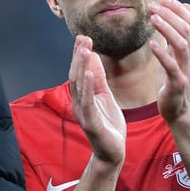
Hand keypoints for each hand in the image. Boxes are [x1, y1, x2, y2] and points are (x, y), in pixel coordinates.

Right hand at [69, 36, 125, 165]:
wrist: (113, 153)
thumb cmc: (108, 125)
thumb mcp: (105, 97)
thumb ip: (99, 79)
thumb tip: (94, 57)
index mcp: (82, 96)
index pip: (79, 71)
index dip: (80, 54)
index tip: (83, 37)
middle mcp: (78, 103)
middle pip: (76, 75)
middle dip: (79, 56)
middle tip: (83, 38)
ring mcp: (83, 113)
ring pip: (79, 86)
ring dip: (81, 66)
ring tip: (85, 49)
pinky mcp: (91, 122)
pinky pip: (87, 102)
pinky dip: (87, 86)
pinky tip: (88, 73)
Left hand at [149, 0, 189, 123]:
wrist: (178, 111)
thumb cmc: (173, 82)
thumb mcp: (175, 56)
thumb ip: (177, 36)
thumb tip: (185, 11)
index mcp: (187, 49)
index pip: (188, 22)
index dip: (177, 8)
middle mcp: (189, 56)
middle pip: (186, 29)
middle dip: (170, 14)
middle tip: (153, 4)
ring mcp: (184, 69)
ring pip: (181, 44)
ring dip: (167, 28)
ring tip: (152, 18)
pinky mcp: (177, 83)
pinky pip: (171, 66)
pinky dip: (162, 53)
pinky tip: (151, 44)